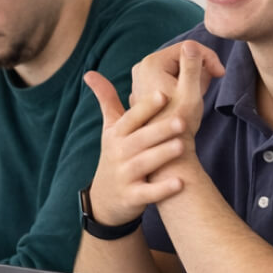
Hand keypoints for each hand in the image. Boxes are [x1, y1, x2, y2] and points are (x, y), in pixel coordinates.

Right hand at [83, 73, 188, 226]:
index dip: (146, 107)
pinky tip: (181, 183)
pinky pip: (149, 193)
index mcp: (117, 134)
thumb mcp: (109, 129)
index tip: (163, 94)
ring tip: (183, 145)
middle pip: (140, 139)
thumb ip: (106, 100)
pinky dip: (163, 189)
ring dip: (163, 155)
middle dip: (160, 129)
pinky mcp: (133, 197)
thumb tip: (89, 72)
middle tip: (182, 119)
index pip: (131, 118)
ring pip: (145, 163)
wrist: (105, 199)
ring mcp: (125, 176)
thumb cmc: (115, 155)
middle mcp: (119, 153)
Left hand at [126, 41, 224, 134]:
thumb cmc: (180, 122)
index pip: (187, 48)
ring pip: (176, 69)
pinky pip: (168, 79)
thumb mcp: (190, 91)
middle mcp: (142, 67)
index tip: (221, 75)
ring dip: (192, 78)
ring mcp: (141, 79)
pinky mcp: (145, 89)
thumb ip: (193, 65)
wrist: (166, 150)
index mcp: (152, 63)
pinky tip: (186, 101)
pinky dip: (181, 85)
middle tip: (207, 88)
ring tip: (197, 96)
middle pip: (180, 58)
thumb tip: (192, 45)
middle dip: (199, 70)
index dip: (208, 58)